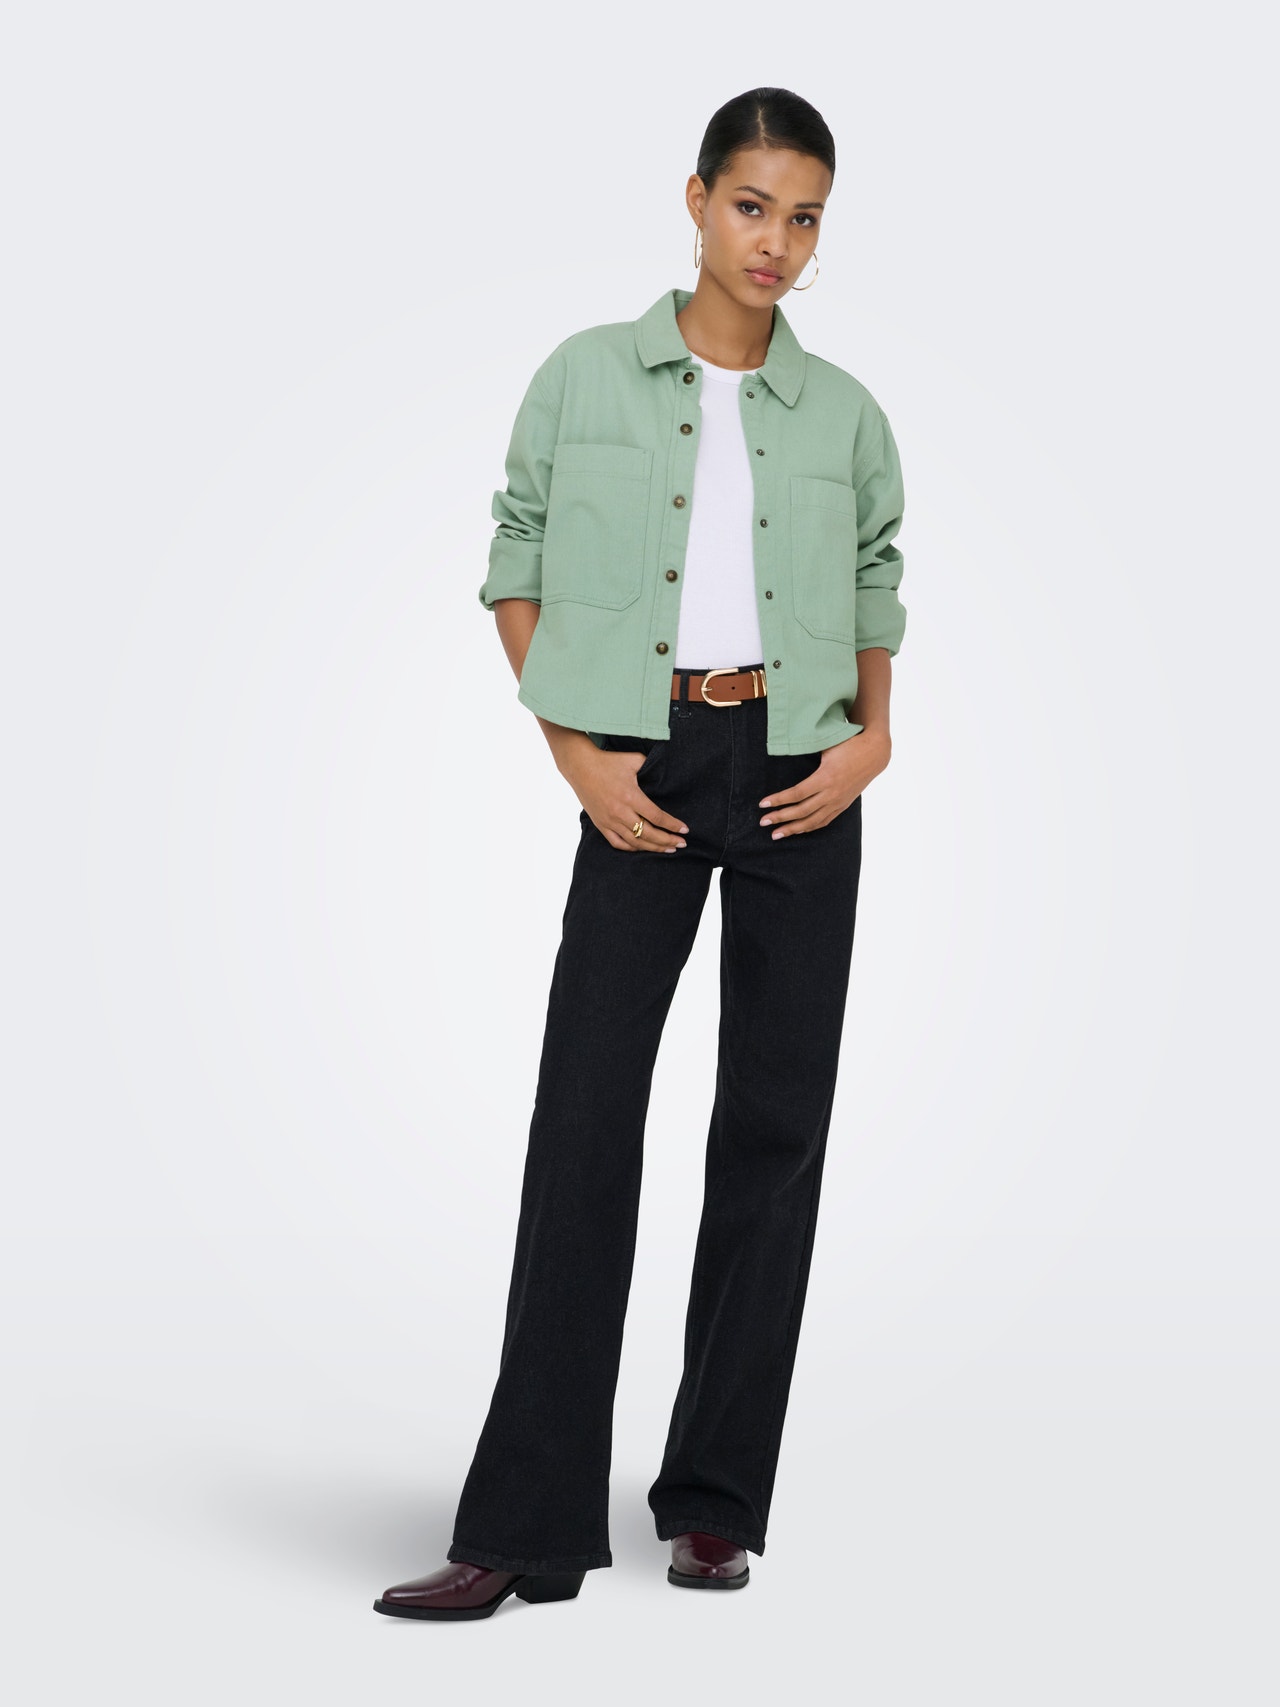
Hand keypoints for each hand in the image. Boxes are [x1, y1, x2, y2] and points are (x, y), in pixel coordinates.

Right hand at [559, 741, 688, 853]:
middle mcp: (620, 812)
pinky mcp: (601, 824)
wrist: (580, 767)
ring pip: (635, 842)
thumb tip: (666, 771)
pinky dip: (632, 848)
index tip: (685, 829)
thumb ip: (651, 767)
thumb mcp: (633, 760)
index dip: (673, 825)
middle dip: (668, 841)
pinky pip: (618, 843)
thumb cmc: (608, 762)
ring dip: (653, 847)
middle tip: (681, 844)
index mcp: (631, 797)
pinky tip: (643, 848)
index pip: (657, 817)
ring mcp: (609, 821)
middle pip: (649, 834)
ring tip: (667, 849)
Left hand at [758, 725, 890, 838]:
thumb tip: (785, 749)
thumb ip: (807, 751)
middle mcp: (831, 793)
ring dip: (793, 829)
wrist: (875, 753)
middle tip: (763, 822)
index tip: (762, 804)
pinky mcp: (843, 805)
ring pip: (812, 821)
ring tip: (776, 834)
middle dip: (780, 818)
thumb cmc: (848, 744)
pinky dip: (808, 827)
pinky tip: (797, 830)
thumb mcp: (826, 746)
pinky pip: (823, 821)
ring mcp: (838, 802)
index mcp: (825, 777)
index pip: (796, 794)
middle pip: (801, 811)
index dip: (778, 800)